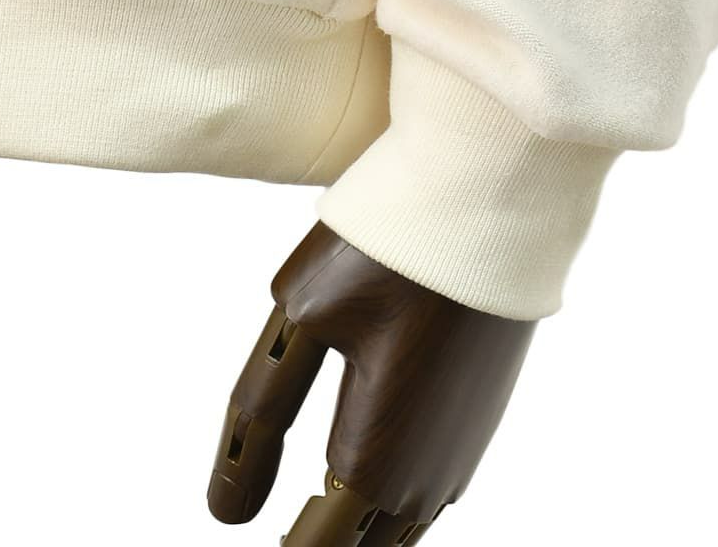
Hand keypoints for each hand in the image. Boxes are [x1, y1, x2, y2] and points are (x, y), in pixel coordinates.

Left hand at [206, 222, 535, 543]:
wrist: (490, 204)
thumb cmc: (388, 254)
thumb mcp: (301, 320)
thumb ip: (259, 418)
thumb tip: (226, 511)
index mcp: (376, 463)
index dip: (286, 541)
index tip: (256, 517)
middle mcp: (429, 476)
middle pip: (362, 545)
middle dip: (320, 533)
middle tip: (283, 514)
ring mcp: (465, 448)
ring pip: (402, 524)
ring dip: (358, 516)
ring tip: (319, 494)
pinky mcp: (483, 416)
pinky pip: (434, 483)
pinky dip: (395, 485)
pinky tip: (377, 450)